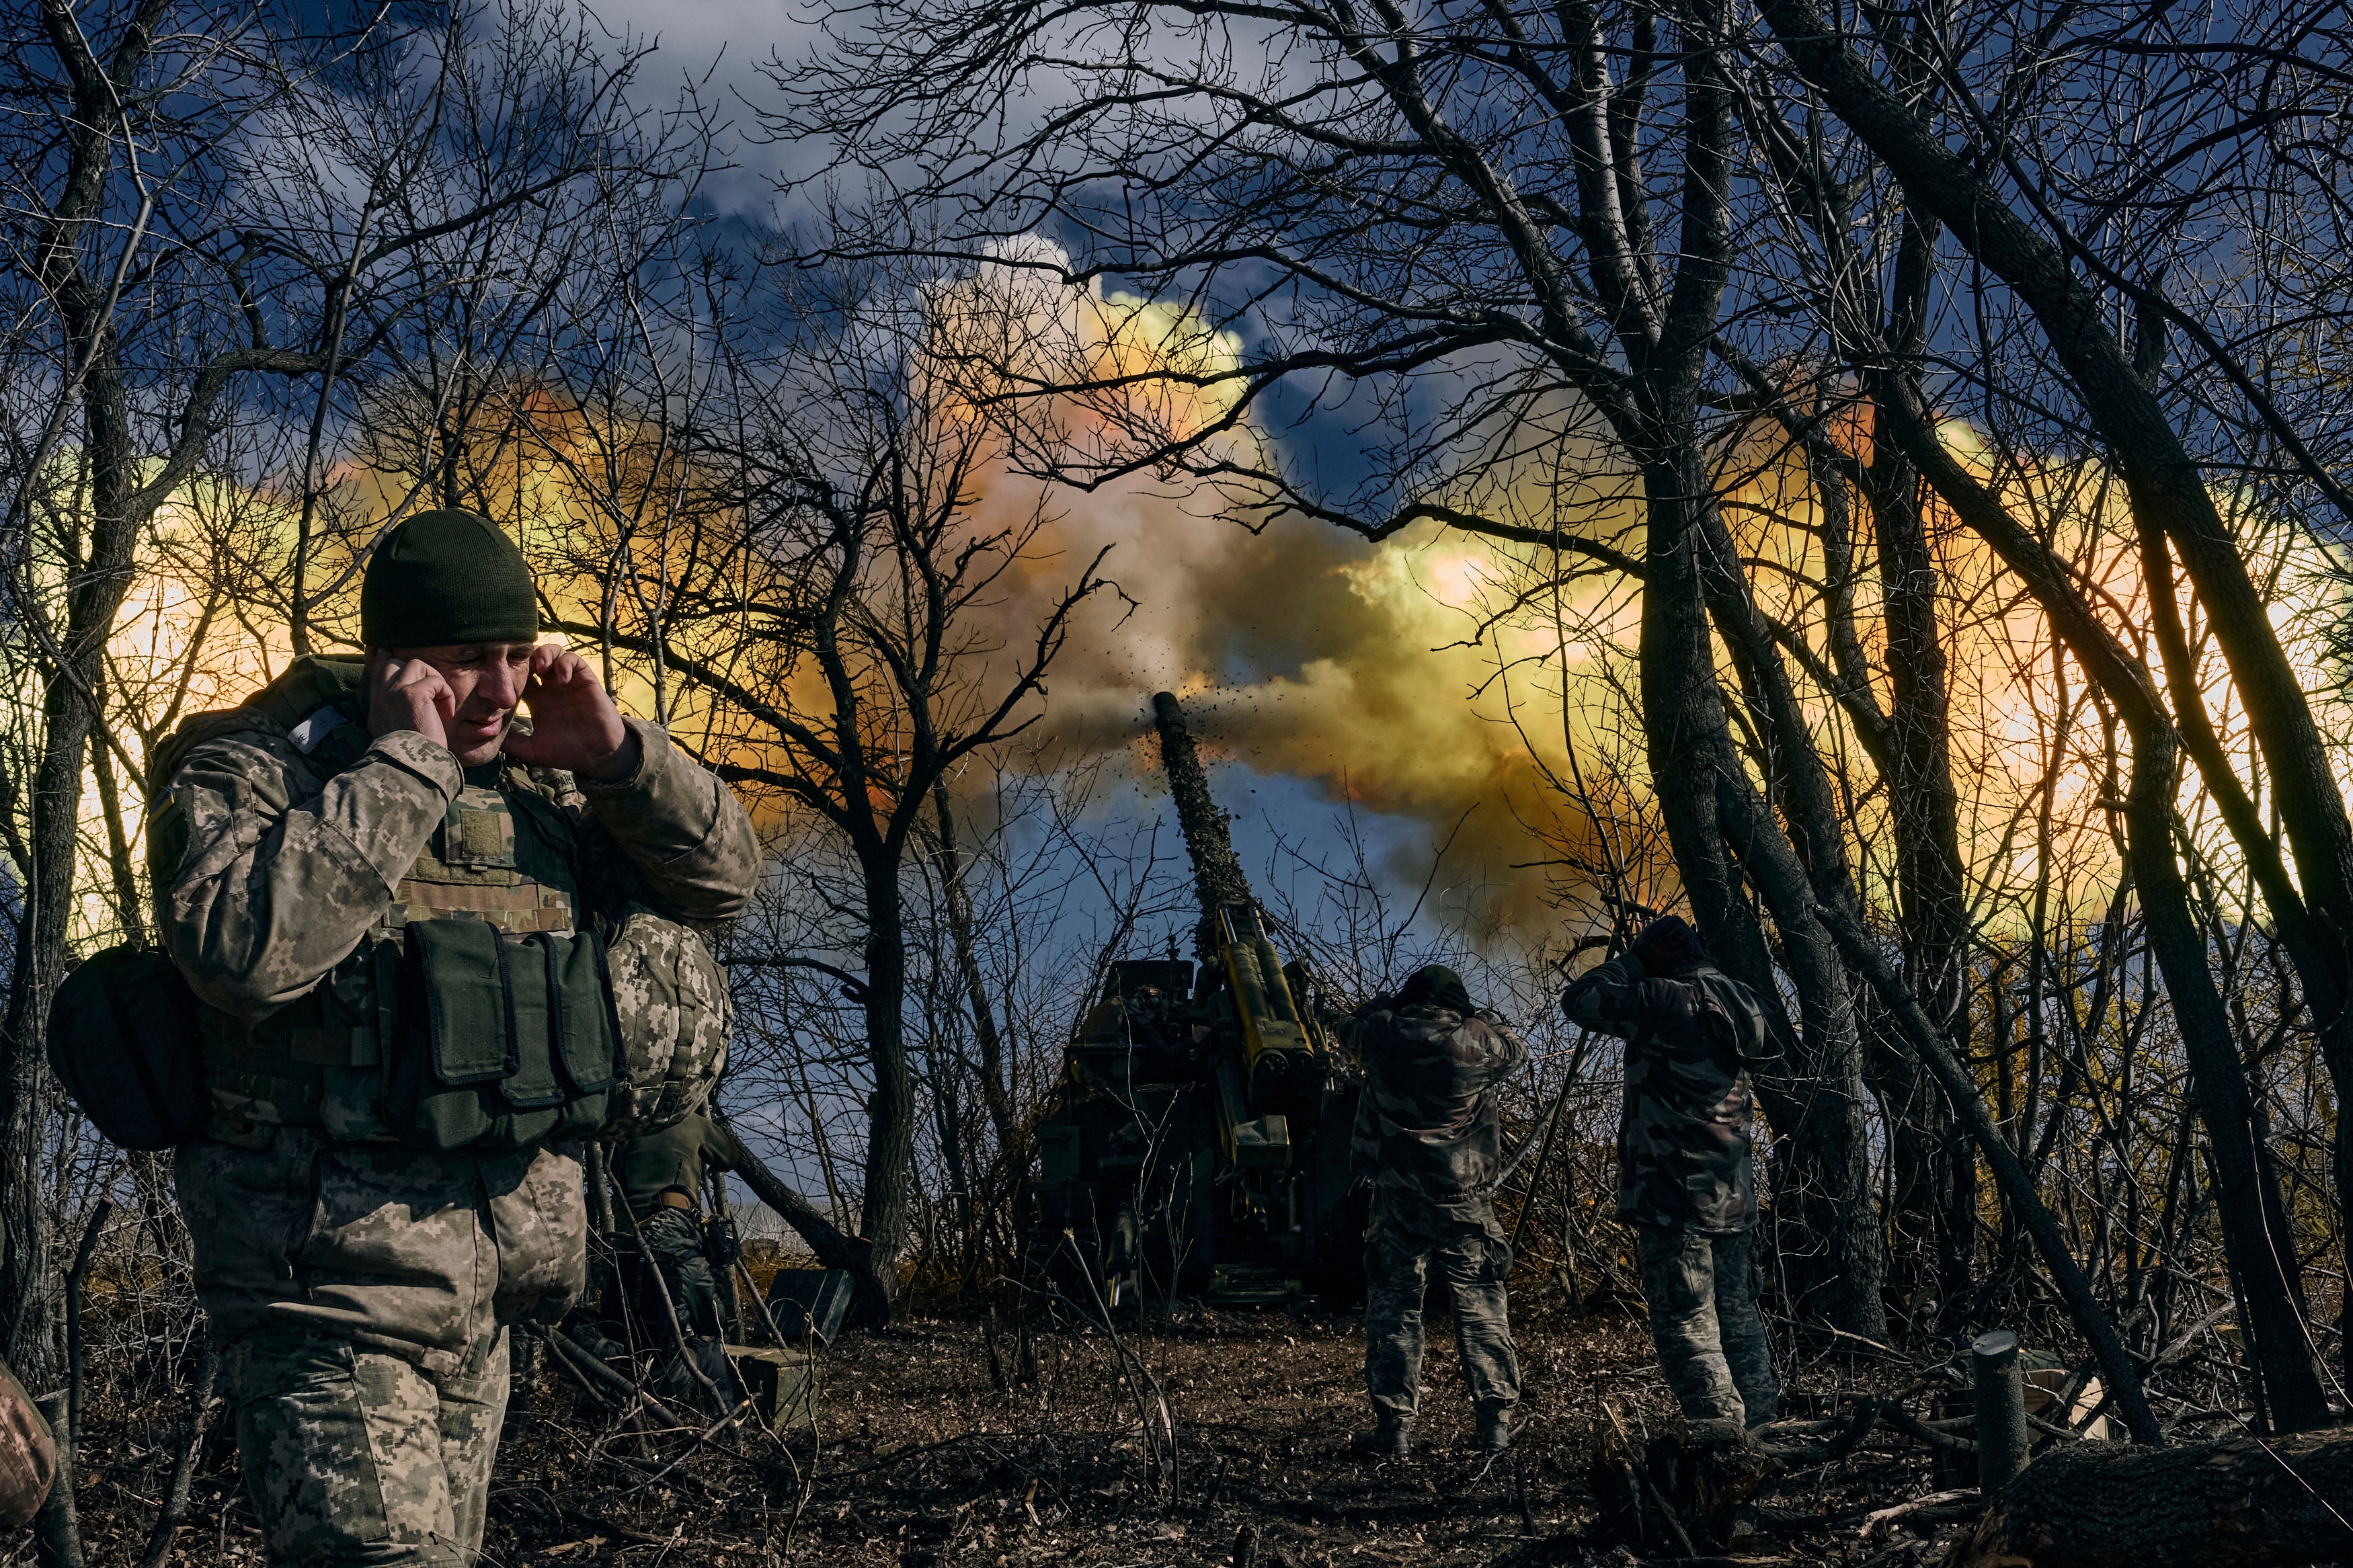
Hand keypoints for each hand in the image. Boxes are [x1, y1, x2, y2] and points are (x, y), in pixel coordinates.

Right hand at [365, 650, 455, 751]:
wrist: (413, 767)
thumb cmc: (413, 756)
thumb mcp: (397, 733)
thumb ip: (398, 713)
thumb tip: (412, 701)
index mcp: (376, 708)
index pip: (377, 673)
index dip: (387, 662)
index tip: (396, 658)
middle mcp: (381, 697)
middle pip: (391, 662)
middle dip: (413, 667)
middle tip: (432, 682)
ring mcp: (394, 692)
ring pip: (415, 664)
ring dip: (434, 678)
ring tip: (440, 702)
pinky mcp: (413, 694)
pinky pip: (435, 681)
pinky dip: (446, 694)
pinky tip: (447, 713)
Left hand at [503, 644, 636, 780]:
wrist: (597, 756)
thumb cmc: (567, 753)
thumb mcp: (532, 749)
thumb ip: (511, 742)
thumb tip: (483, 737)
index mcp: (537, 699)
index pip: (518, 675)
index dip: (508, 671)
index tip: (499, 676)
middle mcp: (551, 687)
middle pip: (533, 658)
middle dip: (524, 657)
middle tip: (518, 666)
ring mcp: (568, 682)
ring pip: (553, 652)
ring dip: (544, 654)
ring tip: (540, 668)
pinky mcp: (585, 680)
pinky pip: (573, 660)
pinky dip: (565, 663)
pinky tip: (561, 679)